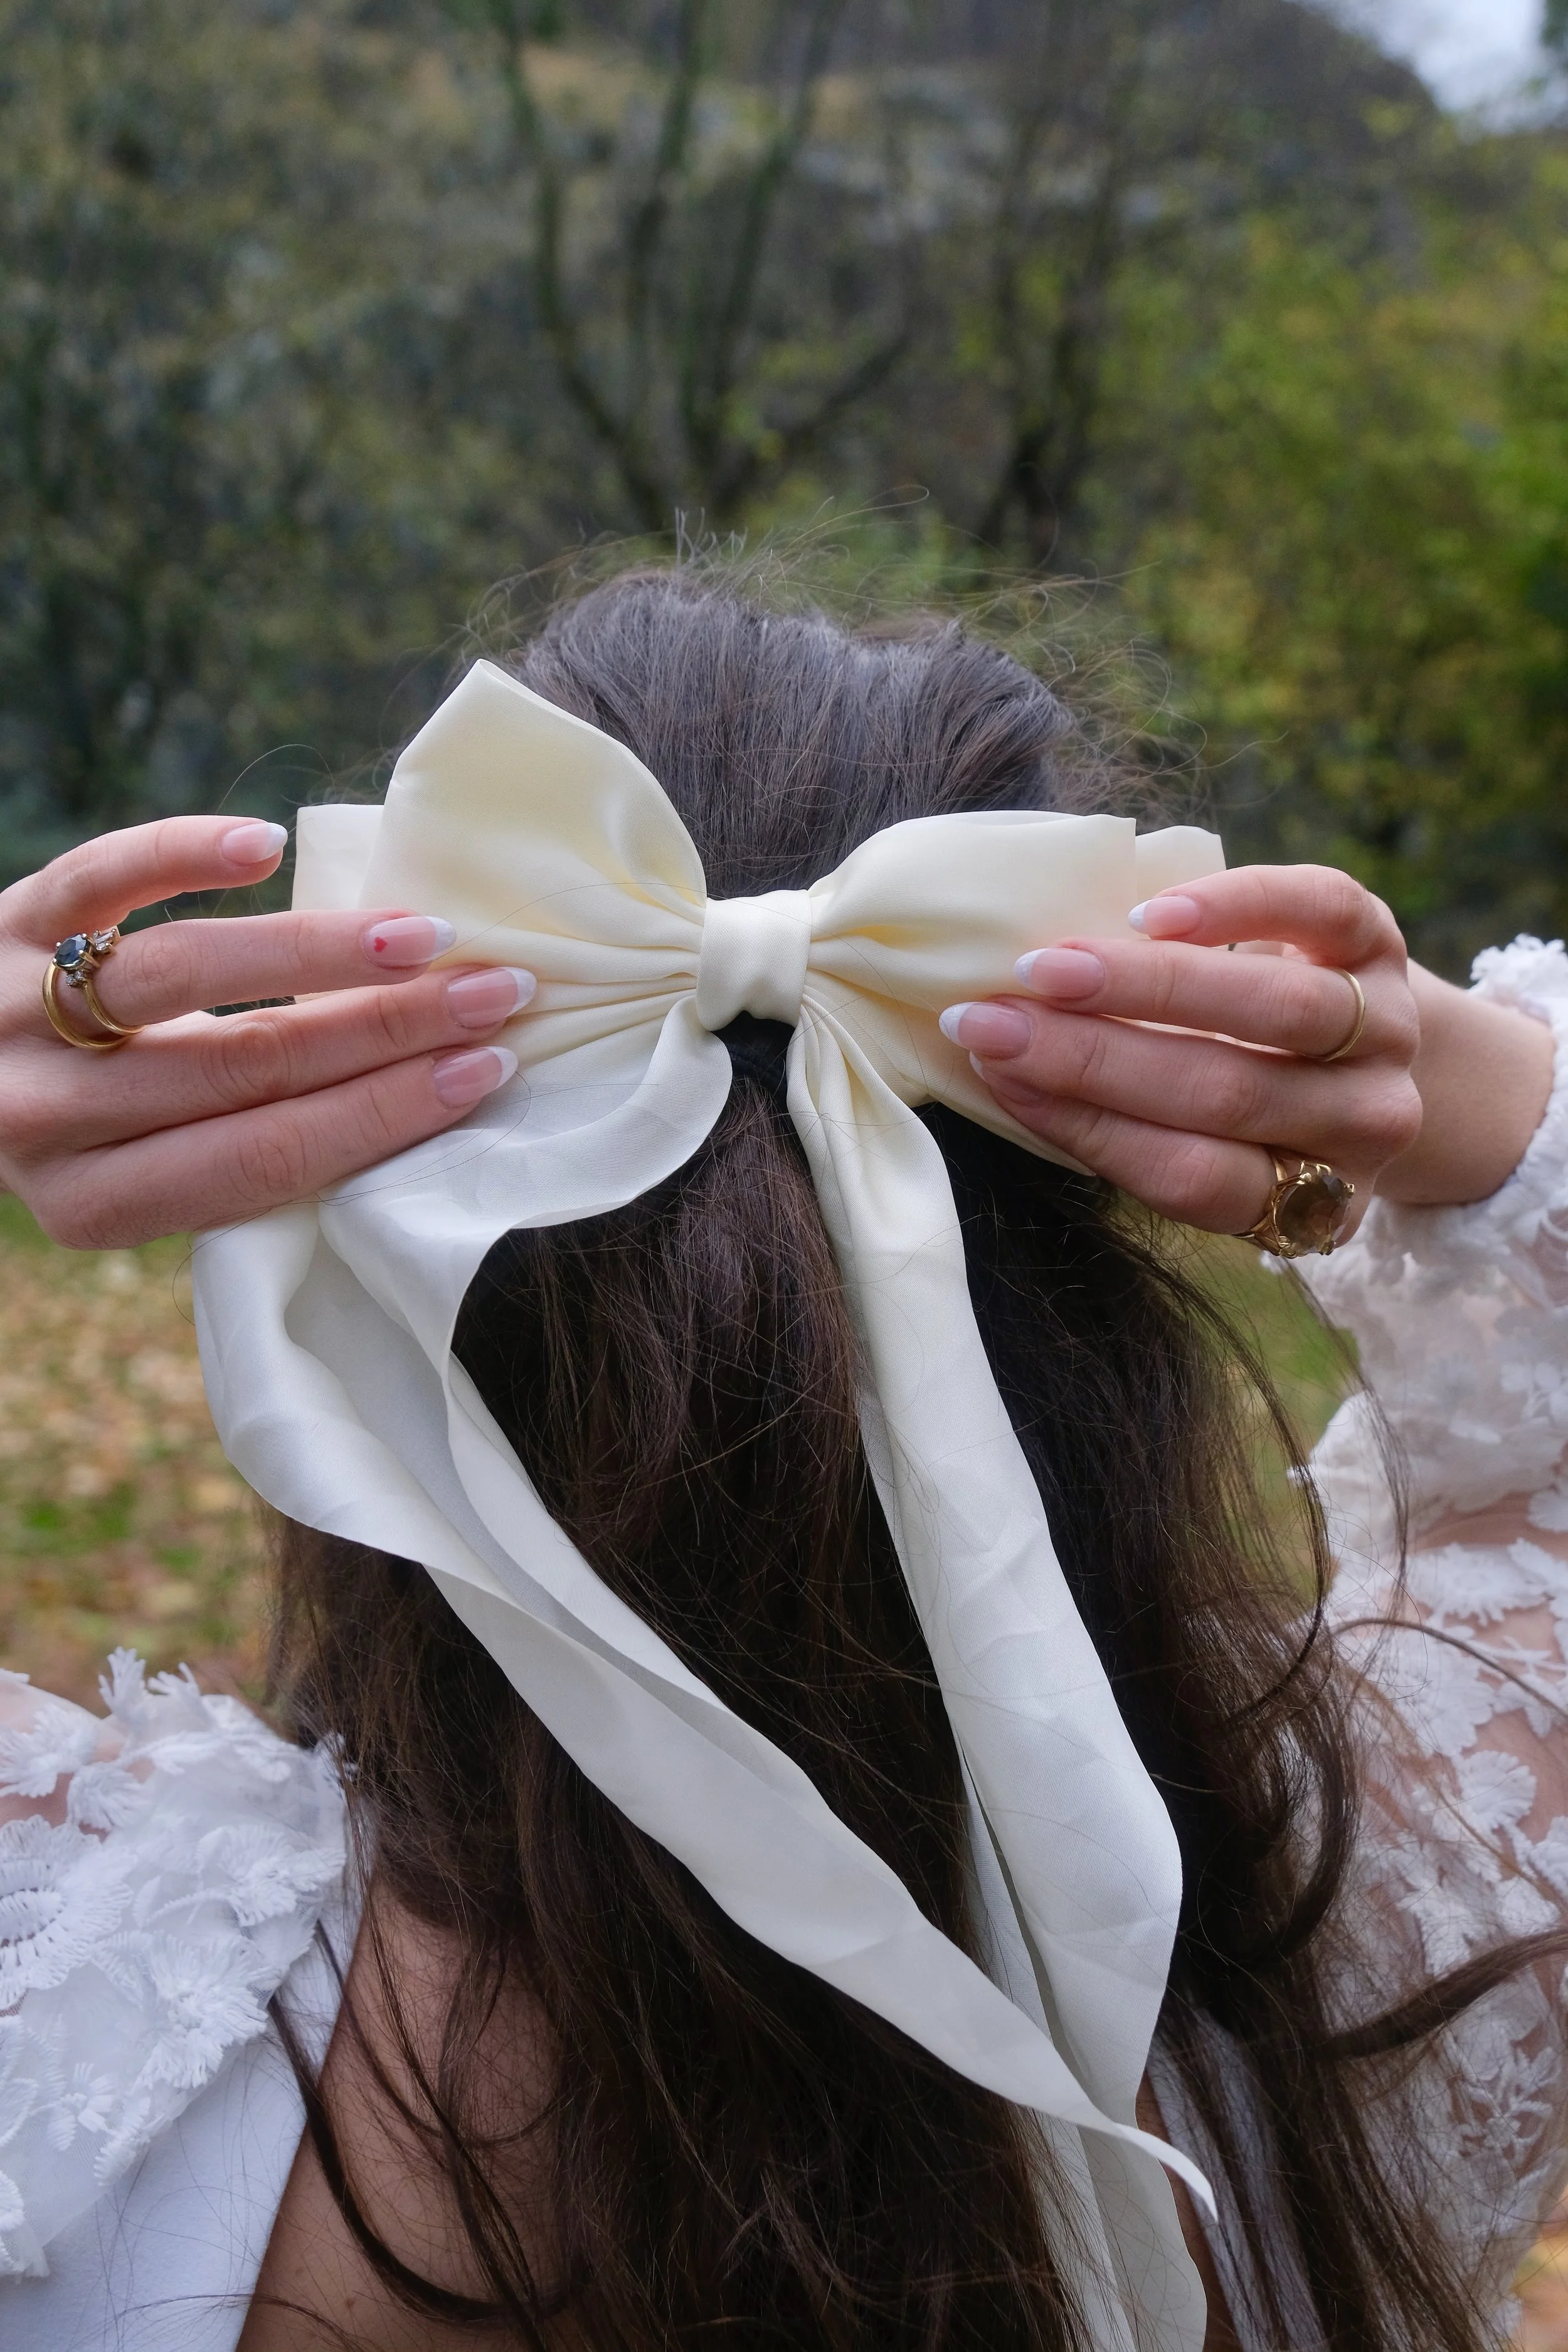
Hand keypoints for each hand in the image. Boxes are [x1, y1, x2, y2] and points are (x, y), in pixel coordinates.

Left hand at [0, 815, 534, 1248]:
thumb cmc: (91, 1127)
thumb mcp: (145, 1170)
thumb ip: (239, 1149)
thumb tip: (426, 1091)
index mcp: (94, 1205)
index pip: (267, 1158)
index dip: (385, 1114)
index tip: (487, 1070)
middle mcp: (41, 1119)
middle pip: (244, 1066)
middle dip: (387, 1029)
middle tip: (492, 991)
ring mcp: (9, 1014)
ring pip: (183, 975)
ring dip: (318, 951)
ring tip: (423, 932)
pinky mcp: (0, 918)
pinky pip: (97, 877)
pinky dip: (181, 853)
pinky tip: (264, 844)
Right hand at [942, 864, 1423, 1241]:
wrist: (1355, 1038)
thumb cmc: (1234, 1090)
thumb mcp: (1197, 1136)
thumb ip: (1127, 1118)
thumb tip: (991, 1059)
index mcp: (1312, 1200)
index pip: (1193, 1177)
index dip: (1087, 1128)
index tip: (993, 1074)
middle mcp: (1366, 1123)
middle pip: (1225, 1093)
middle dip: (1092, 1056)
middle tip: (992, 1020)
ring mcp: (1388, 1032)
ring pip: (1275, 1009)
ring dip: (1146, 986)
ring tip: (1049, 966)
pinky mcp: (1382, 939)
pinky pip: (1322, 910)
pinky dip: (1236, 905)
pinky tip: (1151, 913)